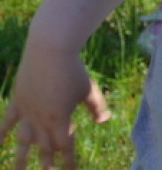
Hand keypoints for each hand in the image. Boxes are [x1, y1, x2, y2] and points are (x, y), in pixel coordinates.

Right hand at [0, 47, 109, 169]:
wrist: (50, 51)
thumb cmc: (73, 70)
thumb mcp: (89, 89)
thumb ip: (97, 107)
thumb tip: (104, 121)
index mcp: (60, 120)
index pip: (64, 146)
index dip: (68, 160)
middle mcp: (41, 120)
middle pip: (44, 147)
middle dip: (47, 164)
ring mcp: (27, 112)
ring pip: (22, 141)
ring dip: (20, 158)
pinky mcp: (17, 101)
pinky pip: (7, 121)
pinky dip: (1, 134)